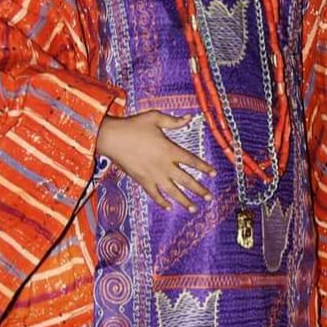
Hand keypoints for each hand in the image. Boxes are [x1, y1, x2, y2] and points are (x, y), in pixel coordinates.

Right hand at [95, 110, 216, 212]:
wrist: (113, 138)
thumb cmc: (133, 126)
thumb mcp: (155, 118)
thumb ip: (173, 121)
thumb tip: (189, 118)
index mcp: (170, 150)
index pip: (192, 161)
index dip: (204, 167)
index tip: (214, 174)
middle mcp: (164, 165)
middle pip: (186, 180)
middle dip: (199, 189)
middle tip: (209, 197)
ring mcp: (153, 175)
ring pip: (173, 191)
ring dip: (184, 201)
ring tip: (194, 208)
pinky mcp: (142, 180)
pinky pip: (154, 194)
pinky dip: (161, 201)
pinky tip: (168, 207)